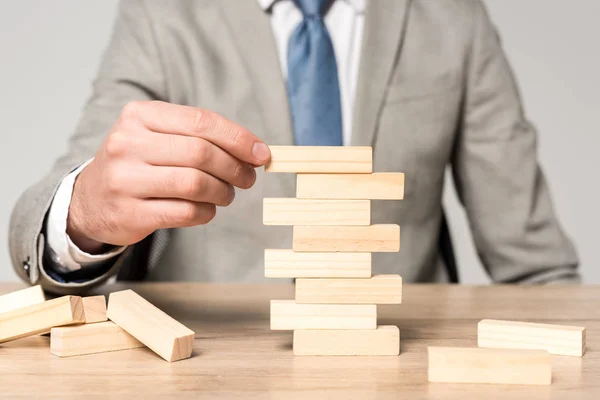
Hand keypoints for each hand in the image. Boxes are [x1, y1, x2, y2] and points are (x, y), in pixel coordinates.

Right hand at [67, 101, 270, 252]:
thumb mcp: (157, 136)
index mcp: (139, 115)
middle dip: (235, 167)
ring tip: (227, 194)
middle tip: (248, 178)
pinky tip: (207, 209)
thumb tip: (255, 151)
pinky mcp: (130, 214)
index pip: (201, 122)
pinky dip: (207, 212)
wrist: (90, 201)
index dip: (238, 138)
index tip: (261, 153)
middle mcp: (127, 144)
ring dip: (223, 192)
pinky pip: (186, 212)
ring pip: (196, 184)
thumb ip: (200, 137)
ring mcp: (125, 180)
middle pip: (201, 154)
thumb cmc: (137, 164)